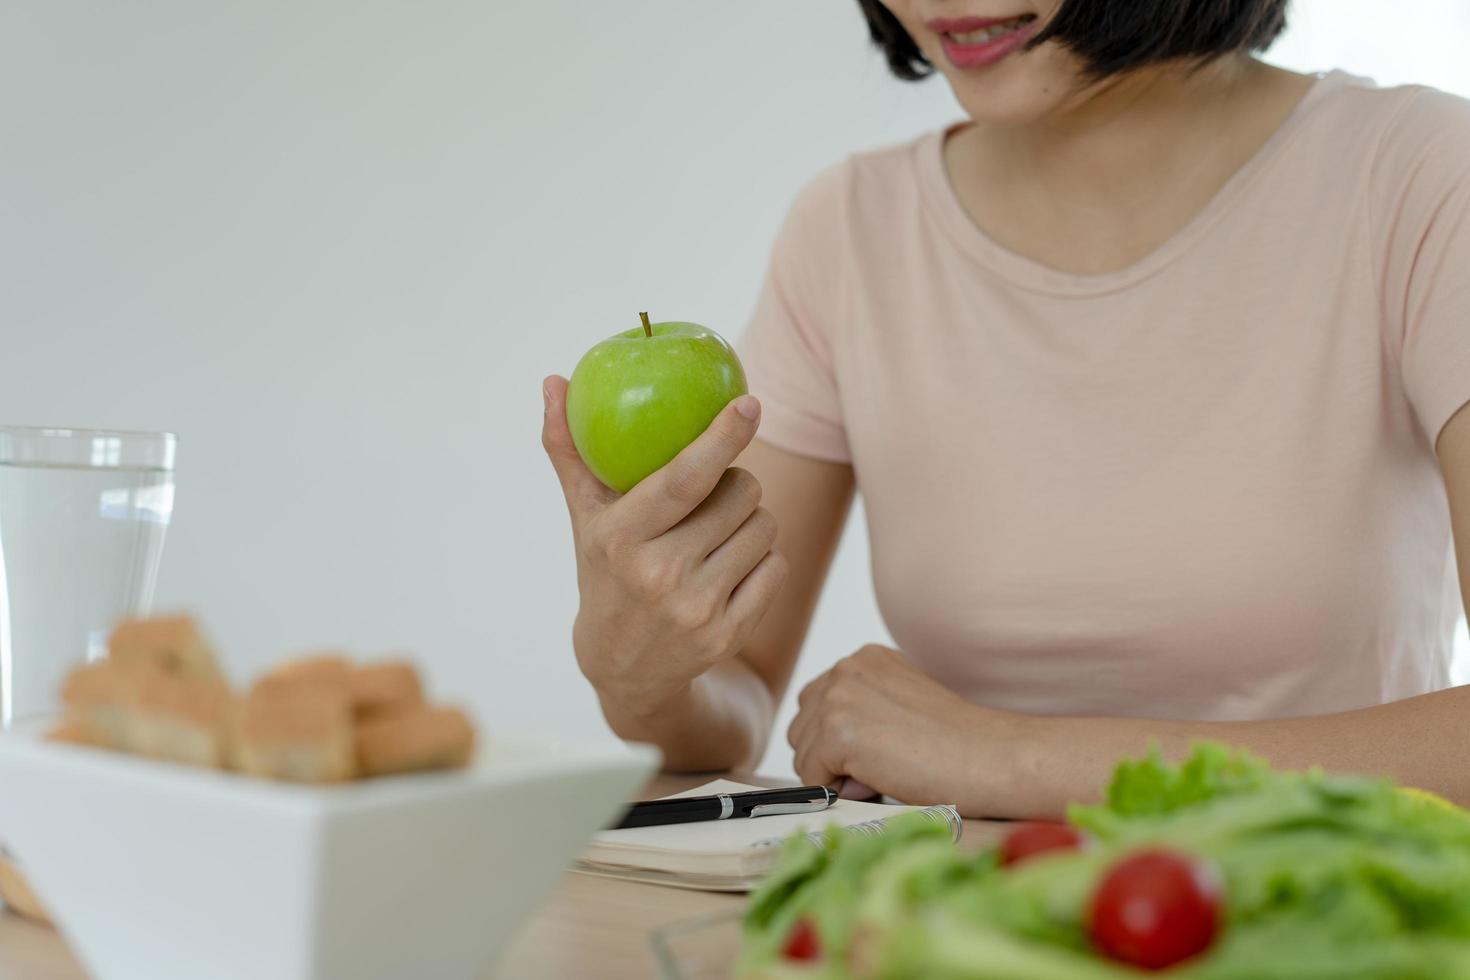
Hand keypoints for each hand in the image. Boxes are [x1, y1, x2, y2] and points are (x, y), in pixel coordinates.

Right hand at [542, 375, 788, 717]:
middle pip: (740, 494)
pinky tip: (730, 569)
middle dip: (737, 483)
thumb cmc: (606, 572)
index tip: (748, 403)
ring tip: (718, 533)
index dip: (720, 438)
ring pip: (764, 528)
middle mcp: (659, 575)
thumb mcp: (584, 517)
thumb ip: (569, 450)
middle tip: (715, 493)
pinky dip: (762, 560)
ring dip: (751, 521)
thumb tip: (553, 381)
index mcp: (620, 538)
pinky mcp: (728, 633)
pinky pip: (775, 567)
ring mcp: (696, 608)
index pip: (683, 478)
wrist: (624, 668)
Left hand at [788, 645, 1018, 812]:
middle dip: (832, 758)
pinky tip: (882, 780)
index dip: (842, 743)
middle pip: (801, 729)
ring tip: (887, 770)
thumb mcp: (900, 708)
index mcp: (863, 658)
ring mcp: (840, 696)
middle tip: (886, 765)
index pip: (816, 707)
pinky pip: (811, 777)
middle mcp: (846, 667)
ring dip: (836, 775)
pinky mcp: (839, 731)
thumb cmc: (957, 745)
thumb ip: (861, 711)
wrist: (993, 759)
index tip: (885, 750)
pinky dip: (839, 792)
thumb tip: (818, 752)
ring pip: (802, 754)